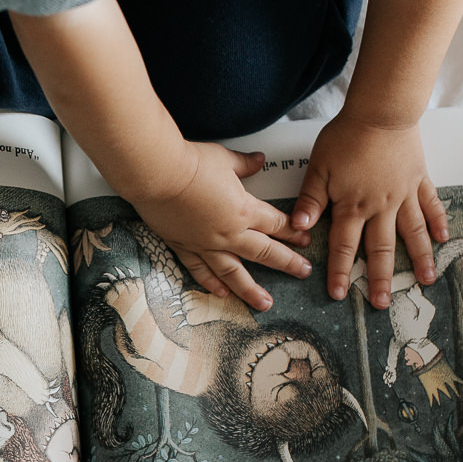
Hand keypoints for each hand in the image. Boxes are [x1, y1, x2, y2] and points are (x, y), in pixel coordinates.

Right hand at [129, 141, 311, 312]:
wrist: (157, 174)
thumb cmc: (190, 163)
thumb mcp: (224, 159)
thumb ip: (244, 164)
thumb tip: (259, 161)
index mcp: (243, 210)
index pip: (276, 225)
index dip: (293, 233)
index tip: (305, 241)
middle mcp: (229, 233)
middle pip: (264, 252)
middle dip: (287, 263)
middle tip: (303, 273)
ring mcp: (206, 244)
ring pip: (234, 273)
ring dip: (252, 290)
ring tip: (265, 303)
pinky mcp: (184, 247)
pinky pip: (201, 270)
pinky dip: (211, 283)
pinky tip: (221, 293)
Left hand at [291, 115, 447, 309]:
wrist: (381, 111)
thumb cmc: (347, 136)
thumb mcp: (319, 167)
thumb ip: (312, 199)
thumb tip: (299, 228)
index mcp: (353, 206)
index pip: (345, 246)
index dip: (341, 271)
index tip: (340, 294)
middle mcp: (381, 206)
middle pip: (381, 248)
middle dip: (380, 278)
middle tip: (382, 304)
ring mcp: (404, 195)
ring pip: (412, 233)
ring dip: (419, 259)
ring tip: (426, 281)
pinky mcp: (420, 179)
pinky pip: (432, 205)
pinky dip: (439, 222)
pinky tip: (445, 238)